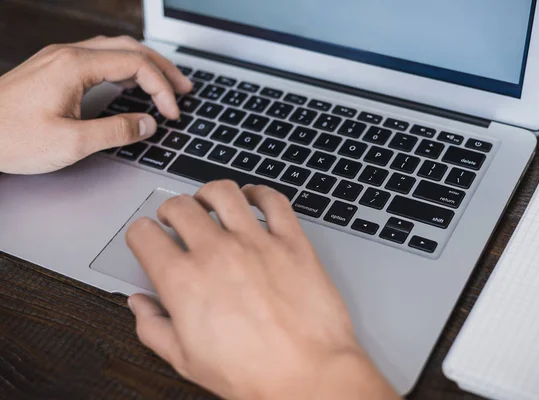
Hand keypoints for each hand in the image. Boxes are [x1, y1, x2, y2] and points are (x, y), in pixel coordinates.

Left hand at [0, 35, 191, 173]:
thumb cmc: (12, 137)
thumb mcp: (72, 142)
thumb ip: (117, 131)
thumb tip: (148, 124)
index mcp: (76, 66)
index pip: (136, 65)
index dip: (162, 88)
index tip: (171, 113)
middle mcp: (69, 54)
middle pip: (130, 48)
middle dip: (163, 68)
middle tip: (185, 88)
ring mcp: (60, 59)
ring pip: (115, 49)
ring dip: (145, 64)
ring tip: (166, 83)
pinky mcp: (54, 68)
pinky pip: (100, 57)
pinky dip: (125, 67)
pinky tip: (131, 82)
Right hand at [126, 182, 399, 399]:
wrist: (308, 376)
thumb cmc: (253, 373)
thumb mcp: (187, 361)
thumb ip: (154, 328)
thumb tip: (140, 306)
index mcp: (184, 281)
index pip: (145, 234)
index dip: (140, 234)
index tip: (148, 238)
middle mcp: (217, 253)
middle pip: (181, 206)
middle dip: (171, 209)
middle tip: (176, 218)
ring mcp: (256, 243)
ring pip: (223, 193)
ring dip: (210, 192)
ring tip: (210, 201)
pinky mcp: (291, 242)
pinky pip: (273, 201)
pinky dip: (260, 192)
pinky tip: (254, 197)